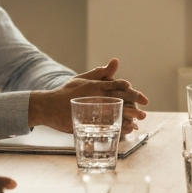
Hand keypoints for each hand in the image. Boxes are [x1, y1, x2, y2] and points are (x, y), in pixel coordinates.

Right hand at [28, 58, 148, 133]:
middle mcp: (95, 95)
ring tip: (139, 122)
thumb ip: (100, 72)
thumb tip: (116, 61)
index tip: (142, 98)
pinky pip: (105, 125)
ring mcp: (91, 108)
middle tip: (144, 111)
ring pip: (115, 112)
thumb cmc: (65, 92)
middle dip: (134, 105)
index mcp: (95, 85)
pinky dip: (117, 128)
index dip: (132, 92)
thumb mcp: (82, 79)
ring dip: (128, 117)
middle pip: (119, 99)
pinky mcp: (87, 121)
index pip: (118, 85)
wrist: (48, 106)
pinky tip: (126, 131)